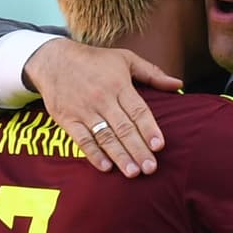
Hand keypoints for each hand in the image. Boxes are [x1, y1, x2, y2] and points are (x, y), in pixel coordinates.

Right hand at [25, 39, 179, 176]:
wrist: (53, 60)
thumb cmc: (95, 61)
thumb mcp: (125, 59)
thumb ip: (152, 73)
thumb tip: (179, 84)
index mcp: (118, 84)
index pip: (137, 110)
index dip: (148, 129)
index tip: (159, 145)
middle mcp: (102, 98)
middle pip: (124, 128)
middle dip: (138, 149)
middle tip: (151, 168)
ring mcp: (84, 111)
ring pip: (105, 137)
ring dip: (120, 156)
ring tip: (133, 173)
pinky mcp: (69, 120)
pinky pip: (83, 140)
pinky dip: (94, 154)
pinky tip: (106, 167)